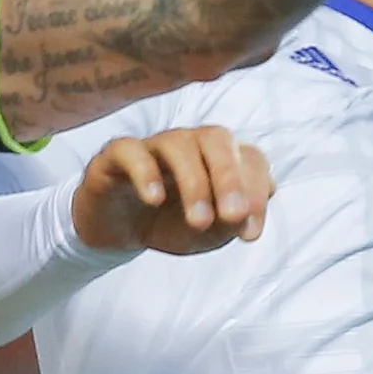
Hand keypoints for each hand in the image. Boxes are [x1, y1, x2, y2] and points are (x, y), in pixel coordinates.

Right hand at [73, 128, 277, 256]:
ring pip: (178, 144)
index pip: (250, 158)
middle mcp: (190, 143)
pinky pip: (131, 150)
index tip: (250, 235)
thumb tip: (242, 216)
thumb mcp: (207, 234)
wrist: (118, 232)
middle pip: (217, 138)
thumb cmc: (169, 225)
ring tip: (199, 221)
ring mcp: (153, 146)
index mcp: (220, 157)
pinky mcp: (116, 155)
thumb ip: (229, 224)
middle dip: (230, 177)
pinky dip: (145, 172)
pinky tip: (154, 200)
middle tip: (232, 215)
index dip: (256, 192)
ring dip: (194, 182)